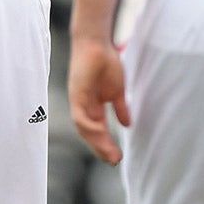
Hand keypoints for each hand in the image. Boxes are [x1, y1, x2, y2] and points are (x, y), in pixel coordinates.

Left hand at [67, 34, 129, 163]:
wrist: (97, 42)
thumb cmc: (106, 62)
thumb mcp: (117, 90)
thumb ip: (120, 108)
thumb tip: (127, 124)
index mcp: (92, 106)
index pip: (97, 131)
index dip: (106, 144)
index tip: (118, 156)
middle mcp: (83, 106)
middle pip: (90, 134)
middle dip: (102, 148)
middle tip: (115, 161)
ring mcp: (78, 100)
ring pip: (84, 129)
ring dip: (97, 142)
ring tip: (110, 154)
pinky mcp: (76, 93)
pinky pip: (80, 116)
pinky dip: (89, 126)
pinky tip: (100, 133)